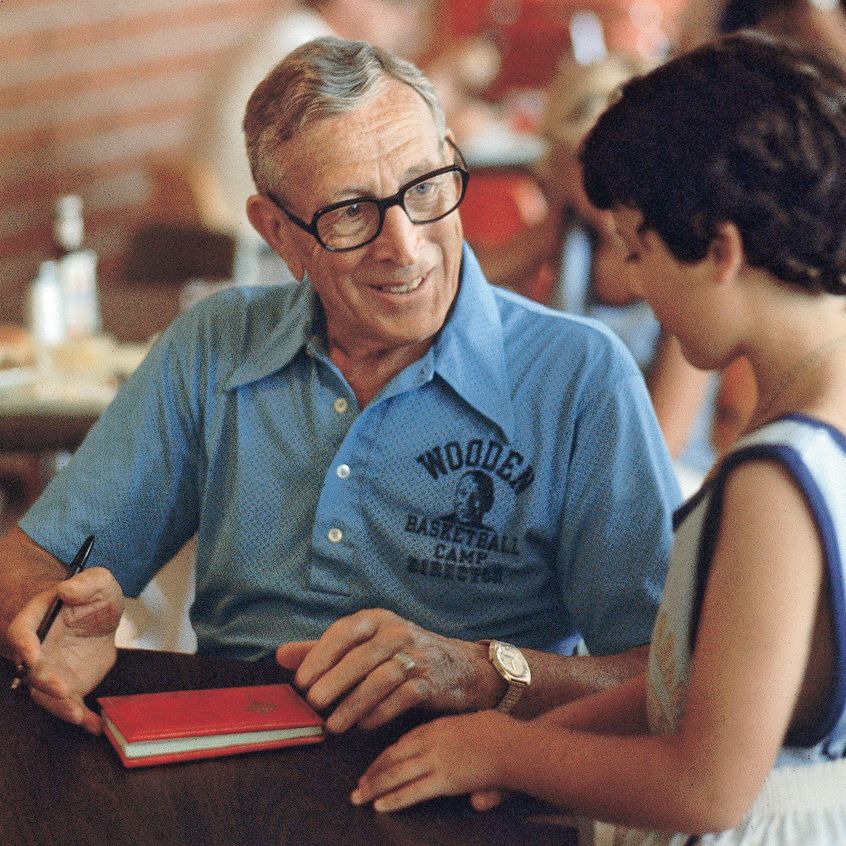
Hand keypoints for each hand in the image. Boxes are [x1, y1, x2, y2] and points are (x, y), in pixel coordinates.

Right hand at [7, 566, 123, 733]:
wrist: (98, 617)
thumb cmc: (91, 598)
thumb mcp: (98, 582)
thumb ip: (86, 582)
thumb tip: (69, 589)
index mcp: (38, 620)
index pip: (21, 633)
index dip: (24, 645)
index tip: (32, 656)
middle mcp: (39, 650)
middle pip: (32, 670)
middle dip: (44, 682)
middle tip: (63, 689)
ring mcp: (52, 671)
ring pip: (46, 694)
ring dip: (60, 706)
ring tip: (78, 715)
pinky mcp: (69, 686)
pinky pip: (72, 706)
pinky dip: (83, 718)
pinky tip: (96, 725)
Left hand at [275, 609, 502, 733]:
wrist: (458, 667)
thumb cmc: (400, 654)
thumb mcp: (364, 643)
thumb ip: (323, 650)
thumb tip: (281, 655)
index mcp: (376, 619)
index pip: (343, 632)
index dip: (319, 657)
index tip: (301, 682)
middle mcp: (397, 632)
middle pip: (361, 657)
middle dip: (333, 683)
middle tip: (314, 705)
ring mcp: (417, 656)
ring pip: (380, 679)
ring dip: (353, 705)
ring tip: (333, 725)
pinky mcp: (431, 682)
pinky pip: (402, 699)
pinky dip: (380, 714)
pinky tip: (364, 725)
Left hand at [350, 710, 513, 811]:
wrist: (516, 744)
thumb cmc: (505, 734)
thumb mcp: (481, 728)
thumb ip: (468, 746)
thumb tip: (461, 767)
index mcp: (438, 727)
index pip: (404, 741)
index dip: (388, 755)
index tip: (377, 764)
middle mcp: (431, 741)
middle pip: (393, 756)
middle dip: (372, 772)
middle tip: (357, 784)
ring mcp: (436, 760)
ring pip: (395, 774)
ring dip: (374, 786)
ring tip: (358, 797)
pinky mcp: (444, 780)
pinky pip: (412, 791)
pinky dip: (393, 798)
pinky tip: (379, 805)